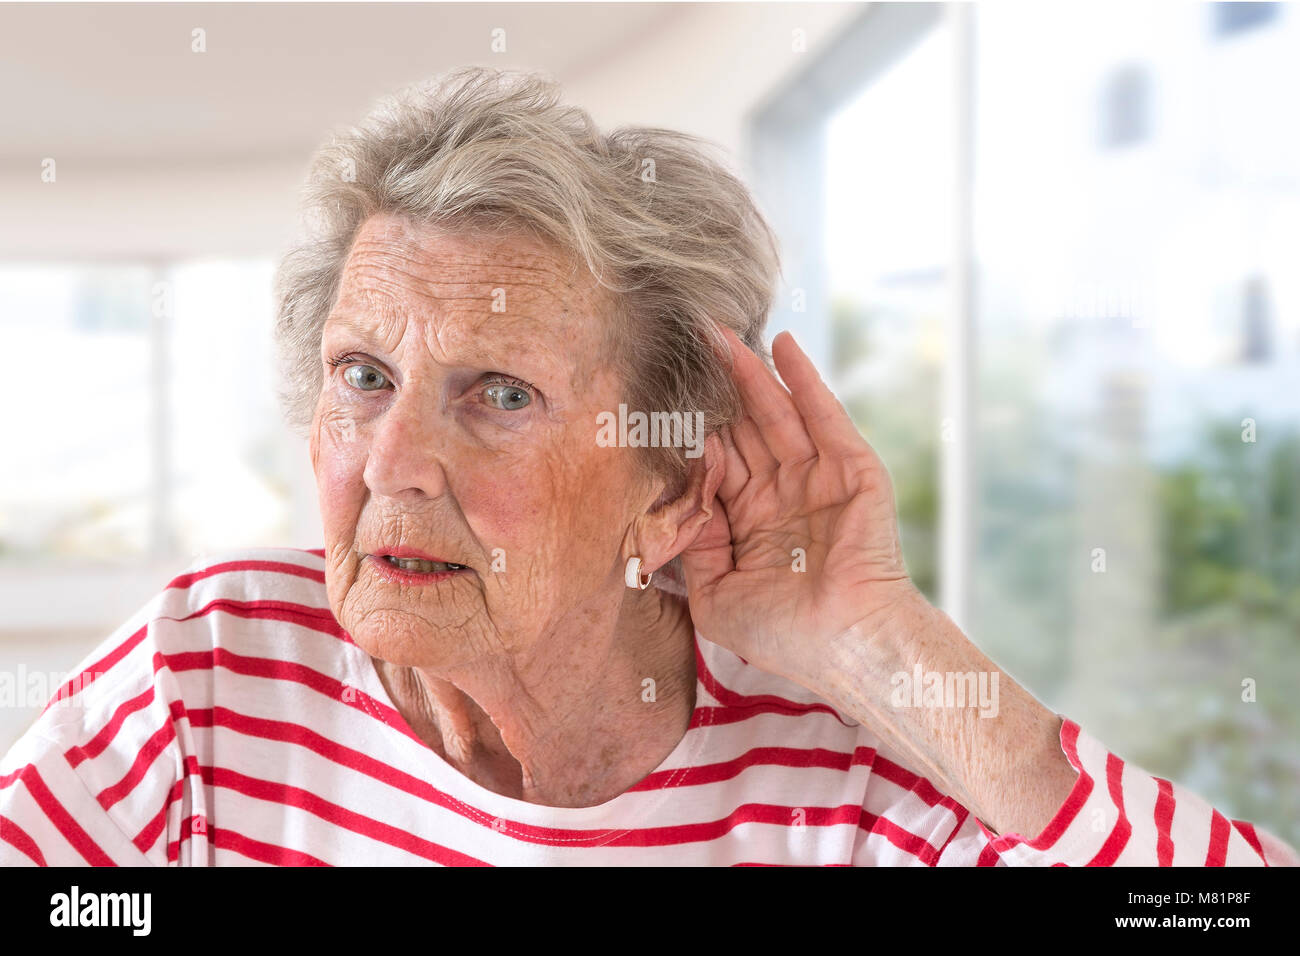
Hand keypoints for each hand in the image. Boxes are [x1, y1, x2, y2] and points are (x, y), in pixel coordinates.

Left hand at [679, 325, 919, 693]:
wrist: (847, 646)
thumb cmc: (784, 635)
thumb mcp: (715, 594)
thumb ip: (694, 544)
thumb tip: (675, 496)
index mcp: (750, 522)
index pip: (716, 462)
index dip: (692, 428)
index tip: (660, 392)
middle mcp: (782, 493)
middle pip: (743, 428)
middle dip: (716, 388)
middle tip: (688, 341)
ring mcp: (818, 478)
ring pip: (776, 415)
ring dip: (750, 373)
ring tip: (721, 333)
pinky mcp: (852, 469)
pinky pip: (824, 416)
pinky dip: (804, 380)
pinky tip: (782, 345)